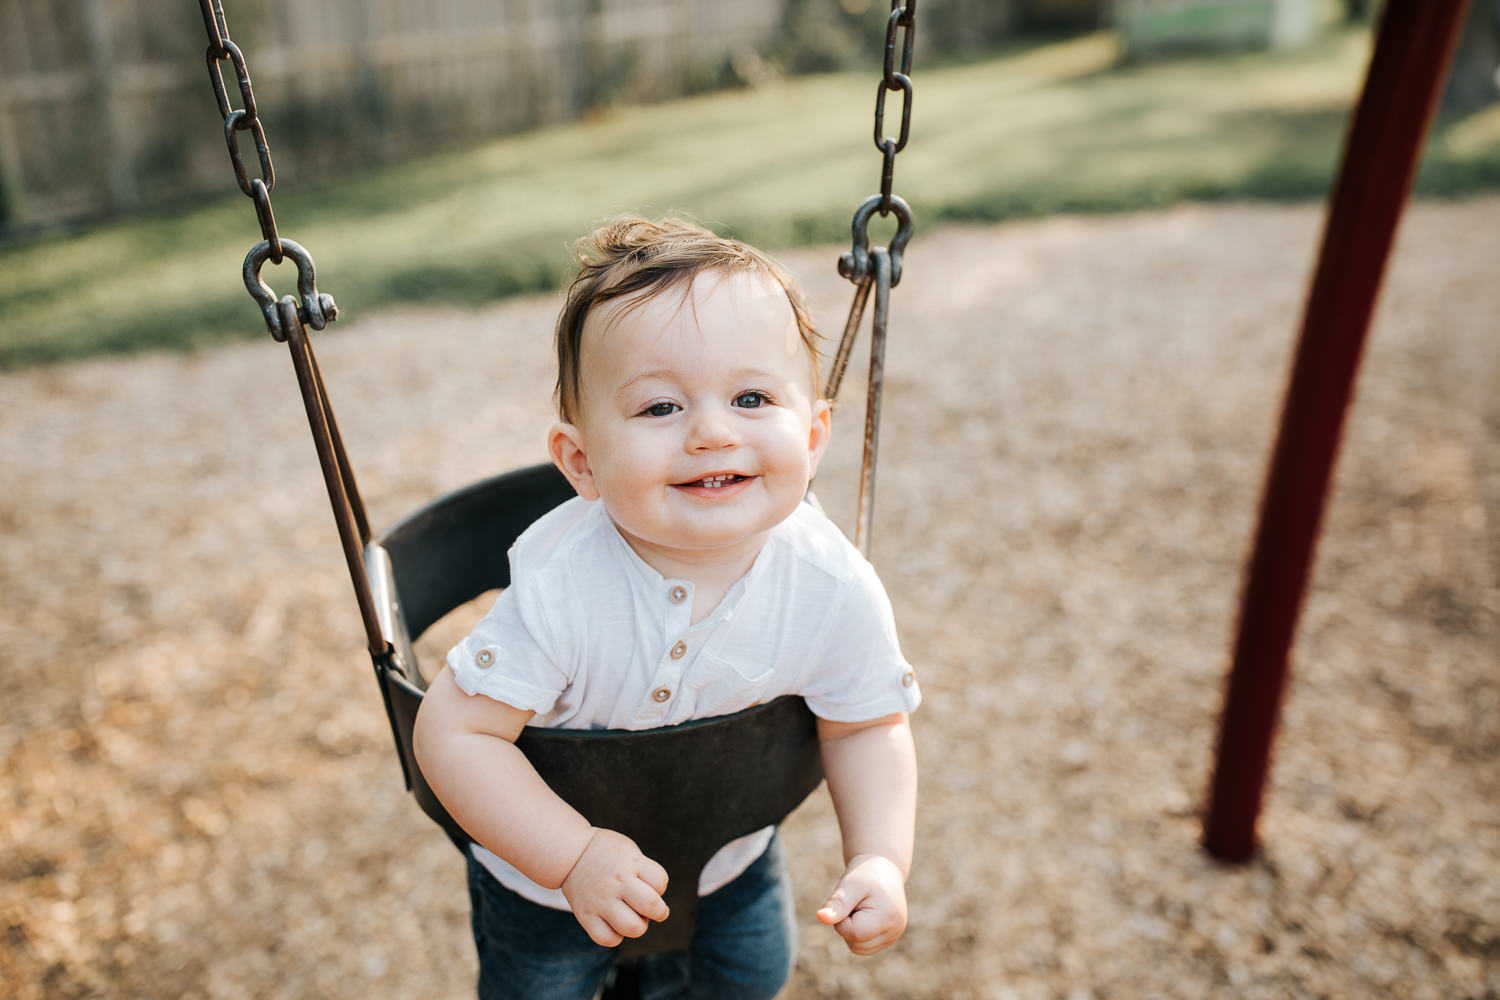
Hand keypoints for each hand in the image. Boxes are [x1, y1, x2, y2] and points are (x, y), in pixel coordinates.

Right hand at [560, 828, 669, 946]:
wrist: (571, 854)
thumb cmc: (609, 854)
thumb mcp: (631, 852)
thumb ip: (646, 874)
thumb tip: (656, 910)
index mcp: (631, 863)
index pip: (660, 882)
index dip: (659, 887)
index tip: (649, 885)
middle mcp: (616, 882)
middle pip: (650, 906)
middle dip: (658, 911)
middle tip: (650, 909)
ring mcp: (600, 901)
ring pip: (631, 927)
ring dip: (638, 926)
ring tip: (631, 917)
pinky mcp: (585, 916)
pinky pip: (607, 939)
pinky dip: (615, 937)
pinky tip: (614, 925)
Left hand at [816, 853, 907, 955]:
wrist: (883, 868)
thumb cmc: (865, 874)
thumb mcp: (849, 884)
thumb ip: (837, 903)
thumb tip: (821, 917)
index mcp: (888, 917)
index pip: (854, 933)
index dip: (842, 918)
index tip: (849, 900)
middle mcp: (895, 931)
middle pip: (856, 945)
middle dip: (847, 925)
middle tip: (856, 903)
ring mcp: (893, 936)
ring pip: (858, 948)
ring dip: (852, 930)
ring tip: (861, 908)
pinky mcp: (889, 938)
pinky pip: (863, 946)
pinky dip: (858, 933)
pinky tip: (865, 916)